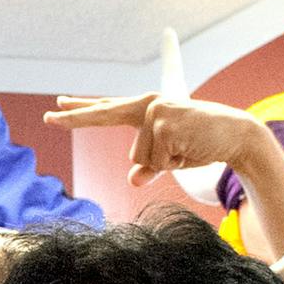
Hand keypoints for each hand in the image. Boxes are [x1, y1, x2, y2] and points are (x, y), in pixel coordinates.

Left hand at [44, 93, 260, 187]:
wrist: (236, 135)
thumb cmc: (200, 146)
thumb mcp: (169, 159)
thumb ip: (148, 167)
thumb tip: (132, 179)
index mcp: (145, 109)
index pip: (107, 109)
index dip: (81, 110)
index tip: (56, 105)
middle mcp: (147, 104)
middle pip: (105, 115)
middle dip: (76, 118)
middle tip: (47, 117)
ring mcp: (156, 111)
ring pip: (141, 156)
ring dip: (165, 162)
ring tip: (187, 147)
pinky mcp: (166, 122)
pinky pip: (158, 160)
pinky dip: (175, 162)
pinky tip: (191, 147)